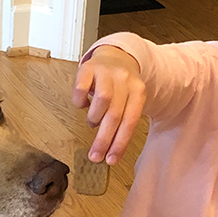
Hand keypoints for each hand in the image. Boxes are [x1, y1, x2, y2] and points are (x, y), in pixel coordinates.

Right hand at [72, 45, 145, 164]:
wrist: (116, 56)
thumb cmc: (121, 87)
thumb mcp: (130, 101)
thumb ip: (123, 122)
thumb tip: (110, 152)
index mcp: (138, 91)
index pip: (130, 122)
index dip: (119, 143)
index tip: (110, 160)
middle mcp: (124, 80)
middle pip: (115, 115)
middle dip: (103, 140)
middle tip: (95, 156)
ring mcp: (106, 72)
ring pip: (102, 100)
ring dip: (94, 118)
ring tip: (92, 123)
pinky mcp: (89, 67)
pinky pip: (81, 87)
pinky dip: (79, 101)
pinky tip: (82, 105)